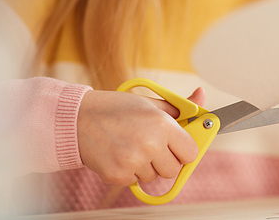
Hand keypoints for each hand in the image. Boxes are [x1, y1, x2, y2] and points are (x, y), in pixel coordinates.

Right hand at [78, 87, 204, 185]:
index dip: (184, 149)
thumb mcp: (150, 103)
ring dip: (146, 166)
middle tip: (152, 146)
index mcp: (162, 124)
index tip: (177, 145)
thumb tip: (201, 97)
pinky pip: (135, 181)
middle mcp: (150, 144)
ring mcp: (133, 162)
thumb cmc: (116, 108)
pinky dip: (129, 171)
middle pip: (173, 169)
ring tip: (131, 146)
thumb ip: (180, 107)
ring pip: (154, 176)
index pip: (191, 152)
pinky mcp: (118, 175)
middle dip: (166, 160)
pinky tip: (119, 153)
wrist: (77, 119)